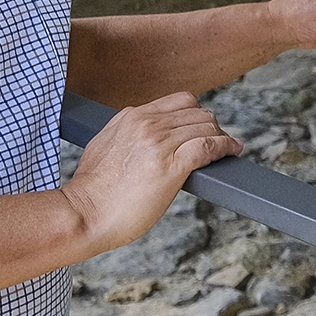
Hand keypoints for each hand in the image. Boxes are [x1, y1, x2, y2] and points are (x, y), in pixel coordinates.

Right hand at [62, 92, 241, 255]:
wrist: (83, 213)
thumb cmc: (92, 191)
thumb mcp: (104, 146)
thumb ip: (128, 134)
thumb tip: (146, 138)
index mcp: (130, 117)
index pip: (178, 102)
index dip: (195, 115)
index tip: (201, 128)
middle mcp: (146, 124)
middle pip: (196, 112)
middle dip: (211, 126)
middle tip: (217, 142)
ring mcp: (159, 143)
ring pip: (206, 126)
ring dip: (221, 136)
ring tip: (227, 148)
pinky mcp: (171, 166)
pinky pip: (209, 146)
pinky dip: (226, 146)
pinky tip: (232, 150)